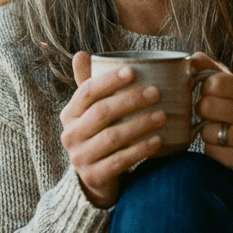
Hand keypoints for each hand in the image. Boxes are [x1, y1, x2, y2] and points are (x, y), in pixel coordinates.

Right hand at [60, 51, 165, 207]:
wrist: (94, 179)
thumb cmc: (98, 136)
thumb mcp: (90, 112)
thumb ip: (88, 85)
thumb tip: (81, 54)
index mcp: (69, 115)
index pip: (86, 92)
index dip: (108, 81)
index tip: (132, 71)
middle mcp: (70, 135)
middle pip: (101, 113)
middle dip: (130, 100)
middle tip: (156, 92)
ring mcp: (80, 157)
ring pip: (112, 137)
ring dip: (140, 124)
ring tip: (162, 115)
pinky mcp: (94, 176)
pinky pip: (120, 161)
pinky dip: (141, 149)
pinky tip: (158, 140)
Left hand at [191, 53, 232, 177]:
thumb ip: (214, 71)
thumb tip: (192, 57)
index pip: (214, 82)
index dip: (205, 89)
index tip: (212, 94)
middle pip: (206, 106)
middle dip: (203, 111)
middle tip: (214, 115)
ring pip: (206, 131)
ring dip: (207, 132)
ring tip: (222, 131)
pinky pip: (211, 152)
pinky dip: (212, 150)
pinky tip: (225, 147)